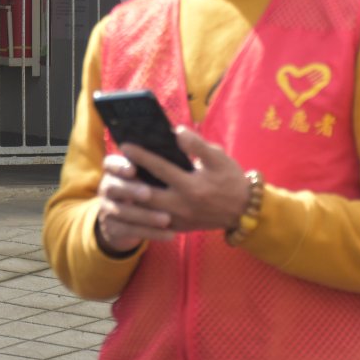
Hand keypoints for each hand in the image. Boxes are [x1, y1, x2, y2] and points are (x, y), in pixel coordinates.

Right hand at [96, 152, 173, 253]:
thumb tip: (178, 143)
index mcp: (115, 170)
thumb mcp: (147, 173)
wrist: (130, 220)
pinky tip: (170, 234)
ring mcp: (108, 208)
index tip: (133, 169)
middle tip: (148, 193)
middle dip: (130, 190)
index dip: (119, 166)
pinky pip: (131, 231)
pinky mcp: (114, 228)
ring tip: (166, 218)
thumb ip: (156, 163)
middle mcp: (108, 187)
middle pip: (112, 187)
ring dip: (144, 215)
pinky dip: (151, 232)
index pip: (110, 163)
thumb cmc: (147, 186)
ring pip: (122, 212)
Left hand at [100, 128, 251, 244]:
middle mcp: (183, 204)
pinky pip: (155, 222)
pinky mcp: (179, 227)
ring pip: (147, 211)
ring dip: (131, 198)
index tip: (125, 145)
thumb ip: (197, 145)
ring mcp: (180, 219)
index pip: (160, 168)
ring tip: (118, 183)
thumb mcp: (219, 158)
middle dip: (128, 179)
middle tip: (114, 167)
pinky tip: (131, 200)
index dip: (141, 156)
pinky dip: (142, 212)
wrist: (244, 211)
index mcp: (191, 186)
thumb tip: (177, 132)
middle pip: (147, 193)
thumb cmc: (230, 180)